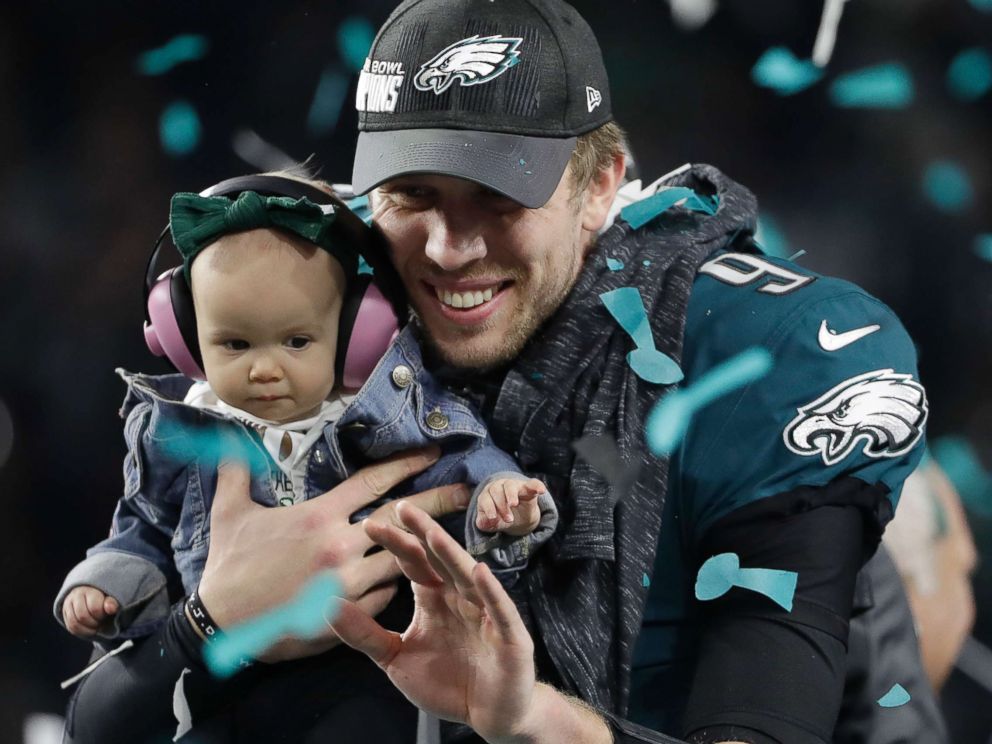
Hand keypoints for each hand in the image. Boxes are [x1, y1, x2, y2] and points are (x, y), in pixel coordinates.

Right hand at [63, 586, 117, 637]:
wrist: (95, 595)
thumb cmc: (105, 598)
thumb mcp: (111, 599)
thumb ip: (112, 603)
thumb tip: (111, 608)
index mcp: (90, 589)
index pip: (94, 608)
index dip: (101, 615)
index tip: (106, 614)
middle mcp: (76, 595)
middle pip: (82, 617)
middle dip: (94, 623)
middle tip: (101, 621)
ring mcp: (68, 604)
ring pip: (74, 624)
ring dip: (88, 629)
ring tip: (97, 626)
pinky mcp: (65, 613)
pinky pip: (71, 628)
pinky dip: (82, 632)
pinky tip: (91, 630)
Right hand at [196, 446, 470, 661]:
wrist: (219, 623)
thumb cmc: (228, 567)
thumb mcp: (229, 513)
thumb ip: (235, 473)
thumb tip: (228, 439)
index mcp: (318, 517)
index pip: (373, 482)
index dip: (406, 464)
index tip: (433, 452)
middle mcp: (339, 547)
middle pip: (400, 519)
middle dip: (438, 502)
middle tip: (468, 492)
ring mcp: (346, 583)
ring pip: (399, 562)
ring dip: (419, 550)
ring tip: (445, 540)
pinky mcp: (347, 615)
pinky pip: (385, 598)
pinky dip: (394, 586)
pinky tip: (402, 580)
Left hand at [330, 502, 610, 743]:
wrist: (487, 714)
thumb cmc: (445, 680)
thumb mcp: (395, 657)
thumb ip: (365, 634)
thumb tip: (327, 607)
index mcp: (433, 596)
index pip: (412, 562)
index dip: (394, 543)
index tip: (368, 525)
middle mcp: (459, 595)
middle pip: (439, 558)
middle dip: (422, 533)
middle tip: (402, 507)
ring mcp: (485, 611)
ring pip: (467, 576)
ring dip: (451, 555)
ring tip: (433, 534)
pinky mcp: (509, 634)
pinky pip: (498, 608)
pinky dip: (491, 591)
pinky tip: (479, 572)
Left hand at [475, 478, 545, 535]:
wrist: (518, 519)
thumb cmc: (501, 518)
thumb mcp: (493, 524)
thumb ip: (485, 524)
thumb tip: (482, 523)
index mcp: (487, 495)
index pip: (485, 498)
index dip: (489, 508)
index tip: (493, 519)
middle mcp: (499, 486)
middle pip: (496, 490)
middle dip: (501, 505)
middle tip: (508, 519)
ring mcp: (514, 485)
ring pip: (510, 485)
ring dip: (511, 495)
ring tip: (513, 504)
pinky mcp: (528, 487)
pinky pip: (532, 483)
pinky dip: (537, 485)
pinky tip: (541, 491)